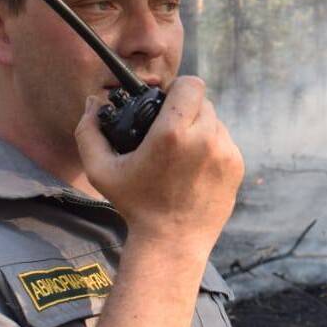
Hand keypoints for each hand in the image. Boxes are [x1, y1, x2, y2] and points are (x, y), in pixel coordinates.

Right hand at [74, 76, 242, 258]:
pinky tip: (194, 167)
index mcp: (172, 133)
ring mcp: (225, 152)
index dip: (178, 89)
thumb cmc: (134, 205)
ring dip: (200, 127)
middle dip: (186, 109)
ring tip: (181, 152)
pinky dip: (211, 147)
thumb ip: (89, 131)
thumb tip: (93, 101)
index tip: (167, 103)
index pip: (190, 84)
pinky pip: (225, 141)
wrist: (172, 242)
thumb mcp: (101, 170)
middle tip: (170, 129)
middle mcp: (205, 138)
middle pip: (202, 101)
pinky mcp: (237, 166)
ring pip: (215, 121)